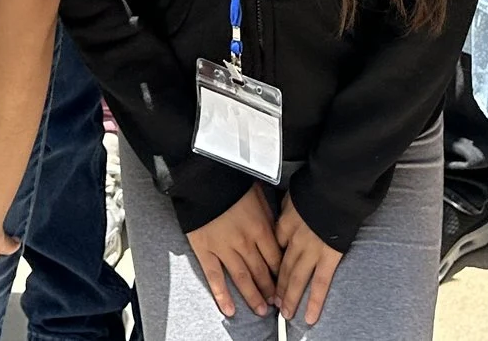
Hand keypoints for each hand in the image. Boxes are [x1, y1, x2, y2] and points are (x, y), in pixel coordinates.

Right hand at [185, 184, 279, 319]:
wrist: (201, 175)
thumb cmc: (231, 180)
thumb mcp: (258, 192)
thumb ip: (268, 214)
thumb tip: (278, 230)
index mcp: (260, 227)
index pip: (275, 258)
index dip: (282, 274)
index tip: (286, 285)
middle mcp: (245, 242)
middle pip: (261, 271)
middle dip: (271, 290)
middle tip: (277, 305)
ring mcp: (224, 248)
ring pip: (242, 278)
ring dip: (253, 296)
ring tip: (261, 311)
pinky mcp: (204, 249)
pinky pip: (214, 276)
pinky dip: (222, 295)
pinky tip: (230, 310)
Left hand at [274, 193, 343, 325]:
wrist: (334, 187)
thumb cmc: (316, 186)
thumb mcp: (293, 193)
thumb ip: (287, 205)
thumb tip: (283, 207)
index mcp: (285, 224)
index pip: (274, 247)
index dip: (271, 263)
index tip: (268, 273)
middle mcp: (295, 241)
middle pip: (282, 268)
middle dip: (277, 287)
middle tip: (272, 303)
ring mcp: (312, 251)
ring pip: (297, 279)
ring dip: (291, 298)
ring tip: (286, 314)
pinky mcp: (329, 257)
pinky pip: (321, 283)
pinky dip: (315, 301)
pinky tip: (310, 316)